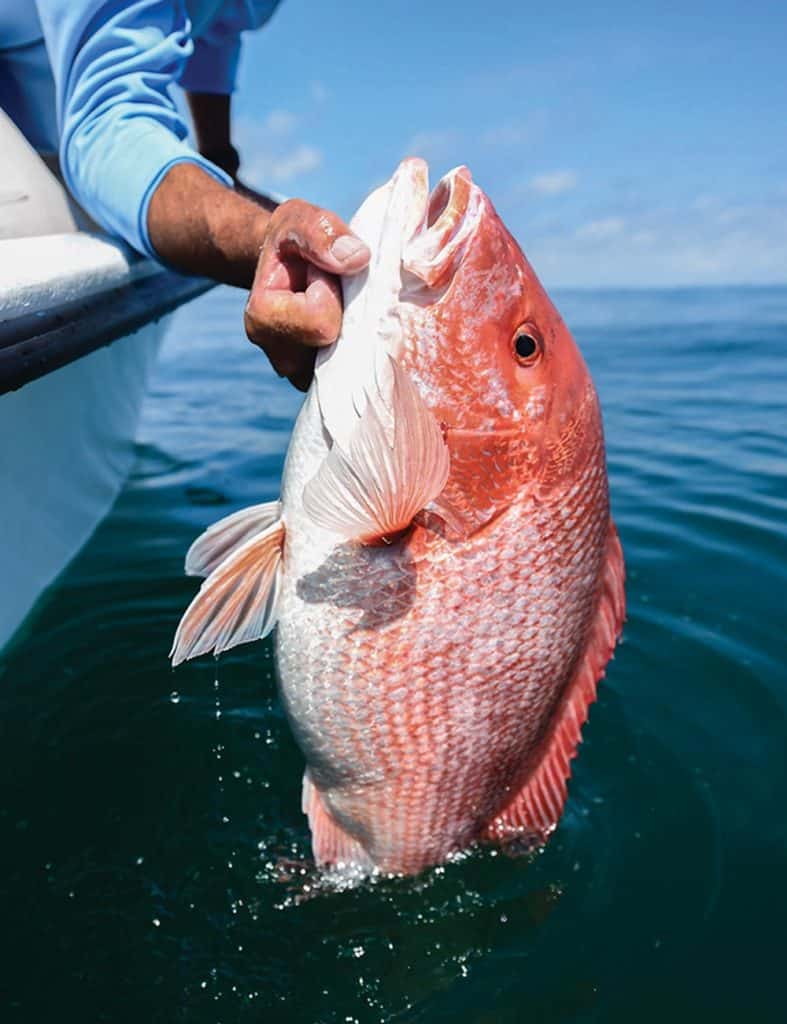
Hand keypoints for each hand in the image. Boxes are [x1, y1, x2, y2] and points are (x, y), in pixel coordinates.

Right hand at [244, 199, 370, 389]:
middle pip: (339, 346)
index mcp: (263, 319)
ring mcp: (303, 374)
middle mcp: (280, 357)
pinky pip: (356, 370)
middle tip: (333, 291)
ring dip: (355, 329)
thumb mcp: (300, 219)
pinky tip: (348, 323)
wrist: (290, 265)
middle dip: (346, 313)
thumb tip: (356, 258)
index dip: (330, 291)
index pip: (322, 322)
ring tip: (338, 306)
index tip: (320, 275)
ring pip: (351, 362)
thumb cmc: (293, 239)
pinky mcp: (324, 380)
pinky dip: (359, 345)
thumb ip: (321, 232)